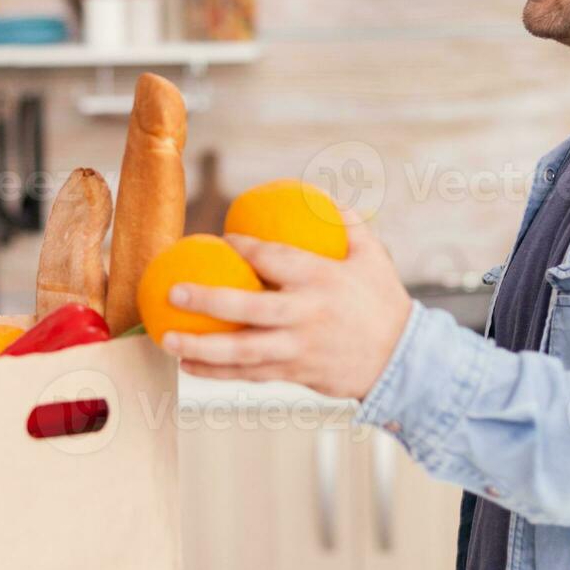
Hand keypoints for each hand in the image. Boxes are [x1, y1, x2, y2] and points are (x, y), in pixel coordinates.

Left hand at [162, 218, 413, 399]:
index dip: (244, 249)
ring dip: (201, 346)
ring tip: (167, 338)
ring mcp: (298, 348)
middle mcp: (306, 316)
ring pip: (242, 352)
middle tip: (173, 290)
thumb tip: (317, 194)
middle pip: (247, 309)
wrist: (402, 360)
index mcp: (322, 280)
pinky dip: (217, 372)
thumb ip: (346, 222)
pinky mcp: (295, 373)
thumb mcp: (373, 256)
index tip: (223, 239)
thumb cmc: (382, 301)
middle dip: (207, 300)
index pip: (274, 260)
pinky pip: (249, 375)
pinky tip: (188, 364)